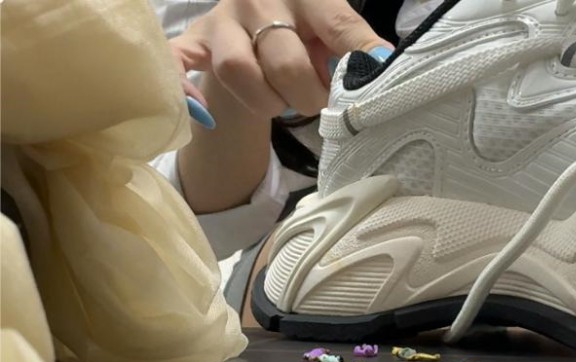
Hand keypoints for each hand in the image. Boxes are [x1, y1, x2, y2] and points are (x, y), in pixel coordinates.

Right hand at [170, 0, 392, 117]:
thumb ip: (353, 45)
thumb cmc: (301, 29)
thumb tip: (383, 68)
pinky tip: (204, 114)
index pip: (339, 27)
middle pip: (285, 60)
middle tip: (317, 103)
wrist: (251, 21)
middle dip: (307, 96)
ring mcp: (224, 21)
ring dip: (265, 100)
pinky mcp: (195, 40)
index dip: (359, 60)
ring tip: (280, 103)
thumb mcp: (330, 30)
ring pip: (238, 70)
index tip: (374, 83)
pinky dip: (184, 89)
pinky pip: (179, 63)